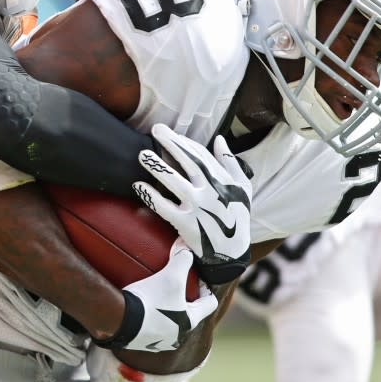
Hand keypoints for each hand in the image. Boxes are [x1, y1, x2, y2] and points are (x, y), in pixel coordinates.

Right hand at [94, 240, 216, 352]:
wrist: (120, 320)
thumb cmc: (151, 299)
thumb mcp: (170, 275)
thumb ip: (182, 259)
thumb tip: (187, 248)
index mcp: (189, 321)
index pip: (209, 304)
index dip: (207, 290)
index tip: (198, 282)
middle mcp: (177, 336)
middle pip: (188, 315)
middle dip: (184, 301)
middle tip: (175, 287)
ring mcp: (159, 343)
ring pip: (168, 325)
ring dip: (166, 313)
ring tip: (156, 297)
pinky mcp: (141, 344)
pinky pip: (148, 330)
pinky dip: (148, 320)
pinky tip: (138, 309)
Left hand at [134, 123, 252, 284]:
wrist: (231, 252)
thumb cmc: (237, 215)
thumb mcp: (242, 187)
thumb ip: (230, 162)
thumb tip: (219, 139)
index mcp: (222, 180)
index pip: (200, 155)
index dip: (183, 142)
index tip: (169, 133)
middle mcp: (210, 192)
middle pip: (187, 162)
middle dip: (171, 144)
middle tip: (155, 129)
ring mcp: (197, 208)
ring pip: (174, 182)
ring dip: (157, 167)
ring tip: (142, 154)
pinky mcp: (185, 224)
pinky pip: (165, 208)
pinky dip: (151, 196)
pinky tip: (138, 185)